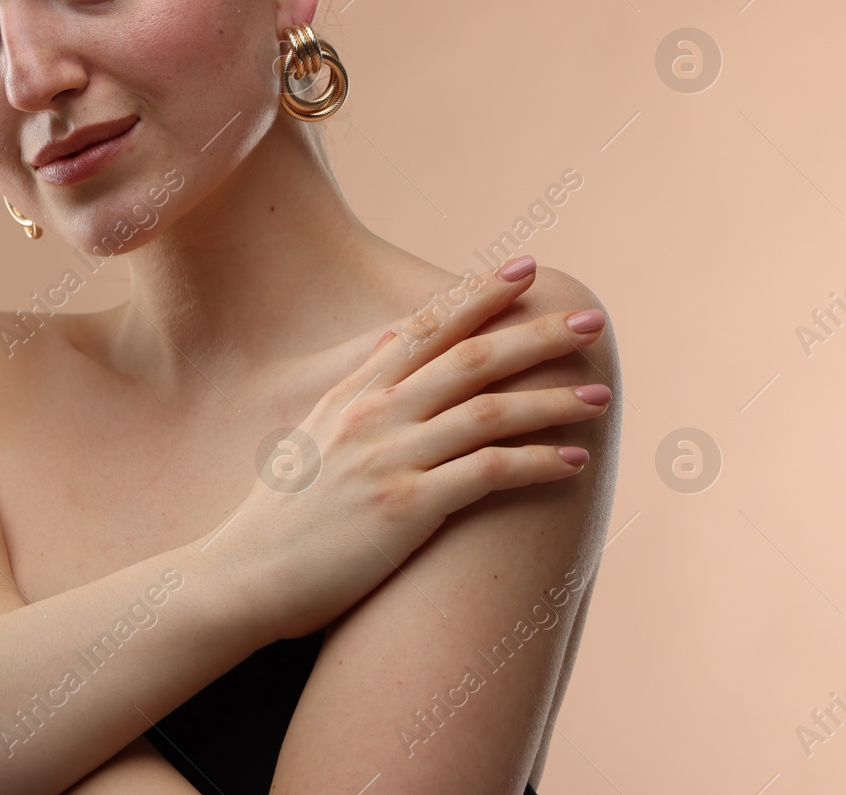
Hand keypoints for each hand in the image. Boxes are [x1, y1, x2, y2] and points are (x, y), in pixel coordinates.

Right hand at [214, 257, 610, 641]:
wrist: (244, 578)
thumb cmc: (281, 518)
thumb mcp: (309, 437)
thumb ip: (352, 390)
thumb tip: (384, 345)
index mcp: (351, 395)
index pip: (424, 327)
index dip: (477, 294)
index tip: (525, 268)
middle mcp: (371, 415)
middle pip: (469, 358)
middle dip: (535, 334)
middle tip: (590, 318)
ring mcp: (388, 458)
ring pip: (488, 411)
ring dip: (552, 400)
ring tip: (600, 394)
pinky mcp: (404, 507)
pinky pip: (486, 473)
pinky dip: (535, 462)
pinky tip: (573, 460)